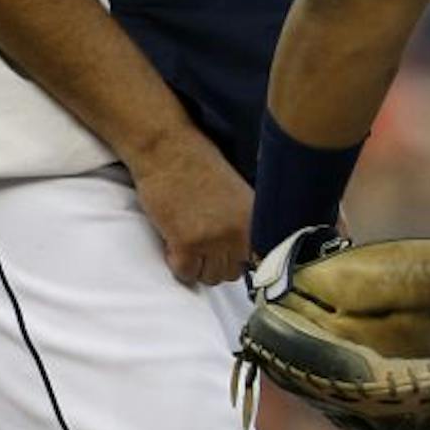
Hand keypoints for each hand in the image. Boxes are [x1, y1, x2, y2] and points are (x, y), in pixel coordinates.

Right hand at [129, 130, 253, 285]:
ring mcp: (213, 240)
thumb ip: (247, 223)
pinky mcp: (186, 244)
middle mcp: (239, 231)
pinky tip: (175, 242)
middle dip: (216, 262)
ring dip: (197, 264)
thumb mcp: (239, 194)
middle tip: (202, 243)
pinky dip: (178, 264)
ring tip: (188, 240)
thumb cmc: (200, 168)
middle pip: (232, 272)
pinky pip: (186, 274)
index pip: (259, 261)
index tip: (228, 253)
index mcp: (255, 218)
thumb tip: (251, 254)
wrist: (170, 153)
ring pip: (210, 277)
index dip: (240, 259)